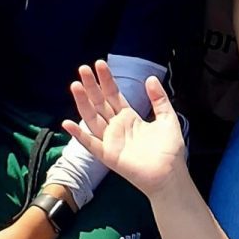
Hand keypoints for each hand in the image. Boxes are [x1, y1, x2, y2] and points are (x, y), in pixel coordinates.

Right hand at [65, 62, 186, 194]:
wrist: (170, 174)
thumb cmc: (169, 149)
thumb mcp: (167, 118)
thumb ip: (159, 99)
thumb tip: (150, 78)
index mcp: (129, 118)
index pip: (113, 95)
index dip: (106, 80)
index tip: (99, 64)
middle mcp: (116, 127)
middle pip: (100, 103)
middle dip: (92, 86)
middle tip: (83, 69)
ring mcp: (110, 141)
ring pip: (92, 118)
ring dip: (83, 102)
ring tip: (76, 85)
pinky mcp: (108, 155)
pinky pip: (90, 143)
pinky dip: (79, 134)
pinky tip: (68, 122)